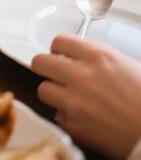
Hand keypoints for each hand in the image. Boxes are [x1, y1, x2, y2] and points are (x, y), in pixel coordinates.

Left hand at [32, 34, 140, 158]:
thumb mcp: (126, 65)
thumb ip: (97, 59)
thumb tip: (77, 57)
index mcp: (98, 56)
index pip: (59, 41)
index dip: (59, 49)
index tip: (60, 55)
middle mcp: (81, 76)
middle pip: (40, 62)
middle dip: (47, 68)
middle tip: (56, 74)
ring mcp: (74, 101)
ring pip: (43, 89)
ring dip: (54, 93)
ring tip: (70, 97)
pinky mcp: (73, 125)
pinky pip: (57, 115)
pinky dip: (67, 116)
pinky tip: (83, 116)